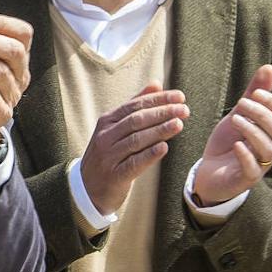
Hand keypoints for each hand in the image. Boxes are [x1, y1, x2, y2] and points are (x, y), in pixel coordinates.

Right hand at [80, 84, 187, 215]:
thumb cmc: (108, 153)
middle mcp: (106, 136)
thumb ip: (136, 106)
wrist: (87, 187)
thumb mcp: (116, 127)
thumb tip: (156, 84)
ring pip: (136, 140)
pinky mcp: (114, 176)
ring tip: (179, 124)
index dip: (158, 100)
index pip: (135, 105)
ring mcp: (109, 156)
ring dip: (160, 131)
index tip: (180, 97)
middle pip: (136, 120)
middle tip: (184, 109)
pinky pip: (133, 163)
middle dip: (162, 113)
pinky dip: (149, 155)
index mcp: (107, 121)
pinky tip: (164, 148)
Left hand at [193, 65, 271, 206]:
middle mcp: (270, 149)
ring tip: (235, 119)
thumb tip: (270, 67)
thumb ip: (254, 93)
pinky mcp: (246, 179)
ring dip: (253, 130)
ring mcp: (260, 165)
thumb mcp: (239, 114)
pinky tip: (236, 144)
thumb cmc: (228, 143)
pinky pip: (253, 169)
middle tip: (241, 103)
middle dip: (262, 114)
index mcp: (271, 133)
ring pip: (269, 149)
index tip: (255, 93)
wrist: (209, 173)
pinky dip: (246, 155)